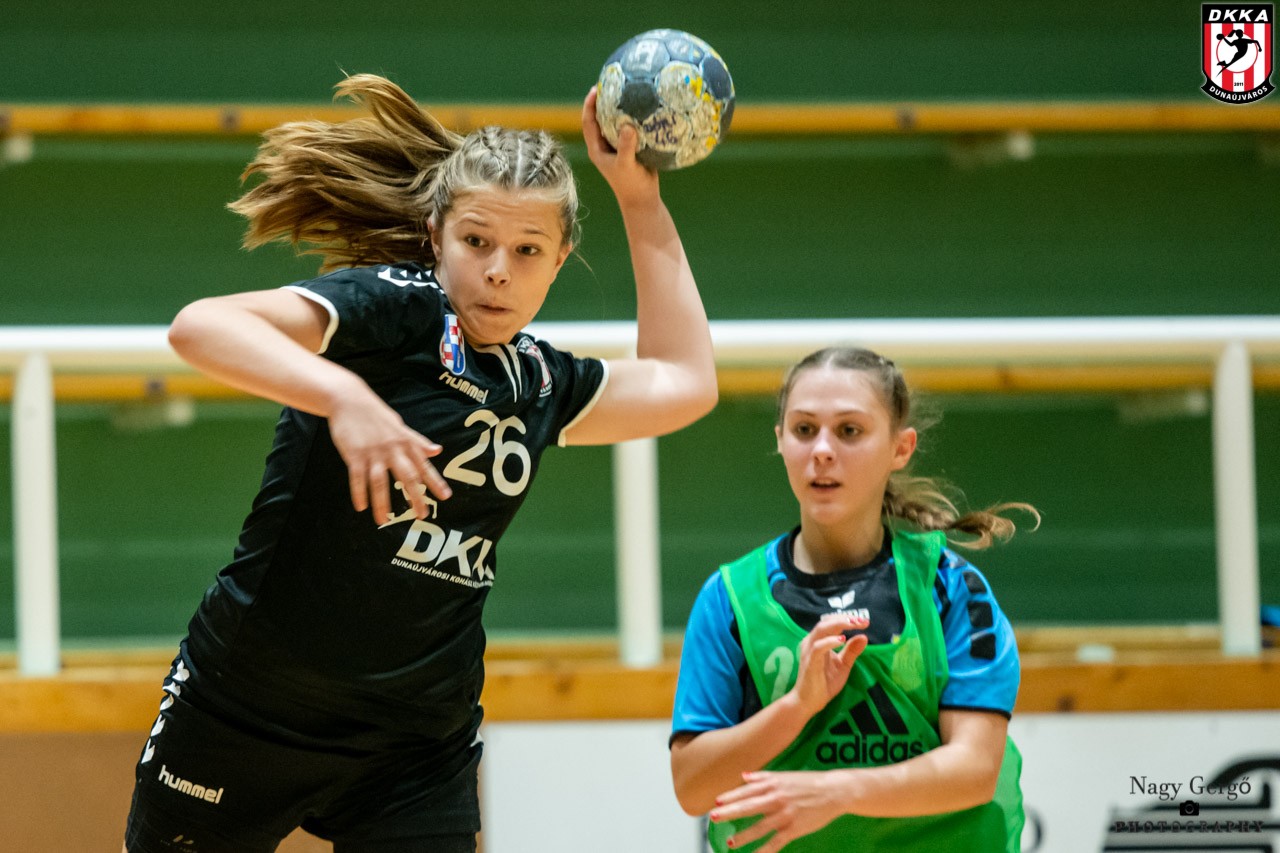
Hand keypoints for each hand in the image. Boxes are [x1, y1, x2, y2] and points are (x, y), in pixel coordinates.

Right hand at [327, 388, 450, 523]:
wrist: (349, 399)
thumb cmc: (376, 414)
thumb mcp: (400, 426)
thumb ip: (418, 441)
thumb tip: (437, 450)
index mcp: (405, 442)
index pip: (424, 466)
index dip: (436, 482)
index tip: (446, 497)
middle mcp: (392, 449)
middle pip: (407, 477)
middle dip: (416, 497)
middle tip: (422, 515)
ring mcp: (373, 453)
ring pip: (380, 483)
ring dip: (382, 504)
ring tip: (383, 521)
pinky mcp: (354, 455)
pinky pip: (357, 478)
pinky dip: (359, 494)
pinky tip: (361, 507)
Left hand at [581, 87, 658, 207]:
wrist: (643, 200)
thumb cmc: (631, 185)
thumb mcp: (627, 165)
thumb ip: (626, 147)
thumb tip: (627, 126)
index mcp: (597, 148)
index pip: (588, 122)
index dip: (589, 105)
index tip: (595, 89)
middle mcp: (605, 146)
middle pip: (601, 118)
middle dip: (604, 100)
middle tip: (612, 82)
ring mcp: (618, 147)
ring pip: (616, 122)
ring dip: (620, 108)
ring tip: (629, 90)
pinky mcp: (632, 148)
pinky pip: (632, 128)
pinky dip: (636, 118)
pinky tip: (646, 107)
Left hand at [710, 770, 850, 851]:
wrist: (833, 791)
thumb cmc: (808, 782)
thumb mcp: (784, 775)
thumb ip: (762, 777)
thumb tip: (743, 776)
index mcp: (772, 784)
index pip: (746, 790)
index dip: (731, 796)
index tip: (717, 802)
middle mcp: (776, 798)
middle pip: (748, 807)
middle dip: (729, 812)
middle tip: (713, 816)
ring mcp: (785, 814)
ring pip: (759, 828)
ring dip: (744, 836)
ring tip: (731, 842)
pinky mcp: (794, 828)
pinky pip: (776, 842)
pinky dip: (764, 850)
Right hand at [791, 613, 868, 717]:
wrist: (809, 701)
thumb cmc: (824, 683)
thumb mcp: (843, 665)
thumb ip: (851, 651)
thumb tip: (864, 636)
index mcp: (819, 641)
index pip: (832, 623)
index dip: (847, 619)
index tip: (865, 622)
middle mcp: (812, 642)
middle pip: (826, 622)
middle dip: (844, 618)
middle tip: (861, 620)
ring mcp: (809, 650)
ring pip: (821, 629)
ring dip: (838, 624)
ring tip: (853, 624)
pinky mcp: (810, 661)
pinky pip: (818, 647)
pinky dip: (830, 641)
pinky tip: (842, 640)